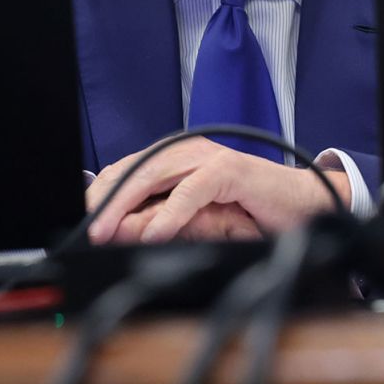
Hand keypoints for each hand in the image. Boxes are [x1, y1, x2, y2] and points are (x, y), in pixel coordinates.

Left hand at [85, 137, 348, 244]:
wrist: (300, 206)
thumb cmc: (250, 210)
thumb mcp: (196, 218)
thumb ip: (162, 220)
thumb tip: (120, 231)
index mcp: (176, 158)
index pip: (127, 170)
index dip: (101, 193)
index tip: (82, 220)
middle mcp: (188, 151)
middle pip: (134, 170)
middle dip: (105, 199)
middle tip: (87, 228)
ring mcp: (208, 157)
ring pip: (155, 175)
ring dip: (127, 204)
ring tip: (106, 229)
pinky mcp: (230, 170)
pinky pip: (193, 191)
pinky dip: (172, 213)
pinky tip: (156, 232)